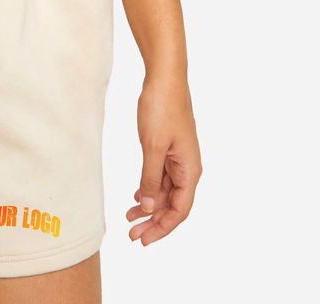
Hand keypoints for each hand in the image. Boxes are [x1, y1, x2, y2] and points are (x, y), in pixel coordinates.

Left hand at [127, 74, 201, 244]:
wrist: (164, 78)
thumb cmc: (161, 108)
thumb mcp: (152, 147)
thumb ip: (151, 179)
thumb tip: (150, 208)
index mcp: (190, 170)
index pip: (180, 210)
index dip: (162, 228)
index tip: (143, 240)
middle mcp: (188, 167)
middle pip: (173, 204)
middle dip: (154, 221)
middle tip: (132, 234)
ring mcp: (178, 157)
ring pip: (166, 191)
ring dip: (150, 206)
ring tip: (129, 217)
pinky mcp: (168, 148)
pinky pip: (161, 176)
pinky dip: (150, 188)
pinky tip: (137, 195)